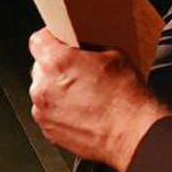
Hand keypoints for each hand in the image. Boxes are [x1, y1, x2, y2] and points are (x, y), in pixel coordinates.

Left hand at [28, 28, 169, 171]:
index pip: (38, 40)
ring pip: (43, 90)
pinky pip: (48, 111)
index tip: (60, 40)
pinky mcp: (48, 131)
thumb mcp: (115, 55)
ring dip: (57, 88)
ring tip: (85, 93)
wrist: (132, 133)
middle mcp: (44, 87)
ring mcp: (43, 112)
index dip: (51, 37)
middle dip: (57, 65)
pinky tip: (84, 109)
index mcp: (58, 63)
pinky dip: (61, 109)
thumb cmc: (126, 98)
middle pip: (40, 66)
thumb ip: (89, 47)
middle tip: (80, 68)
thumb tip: (84, 47)